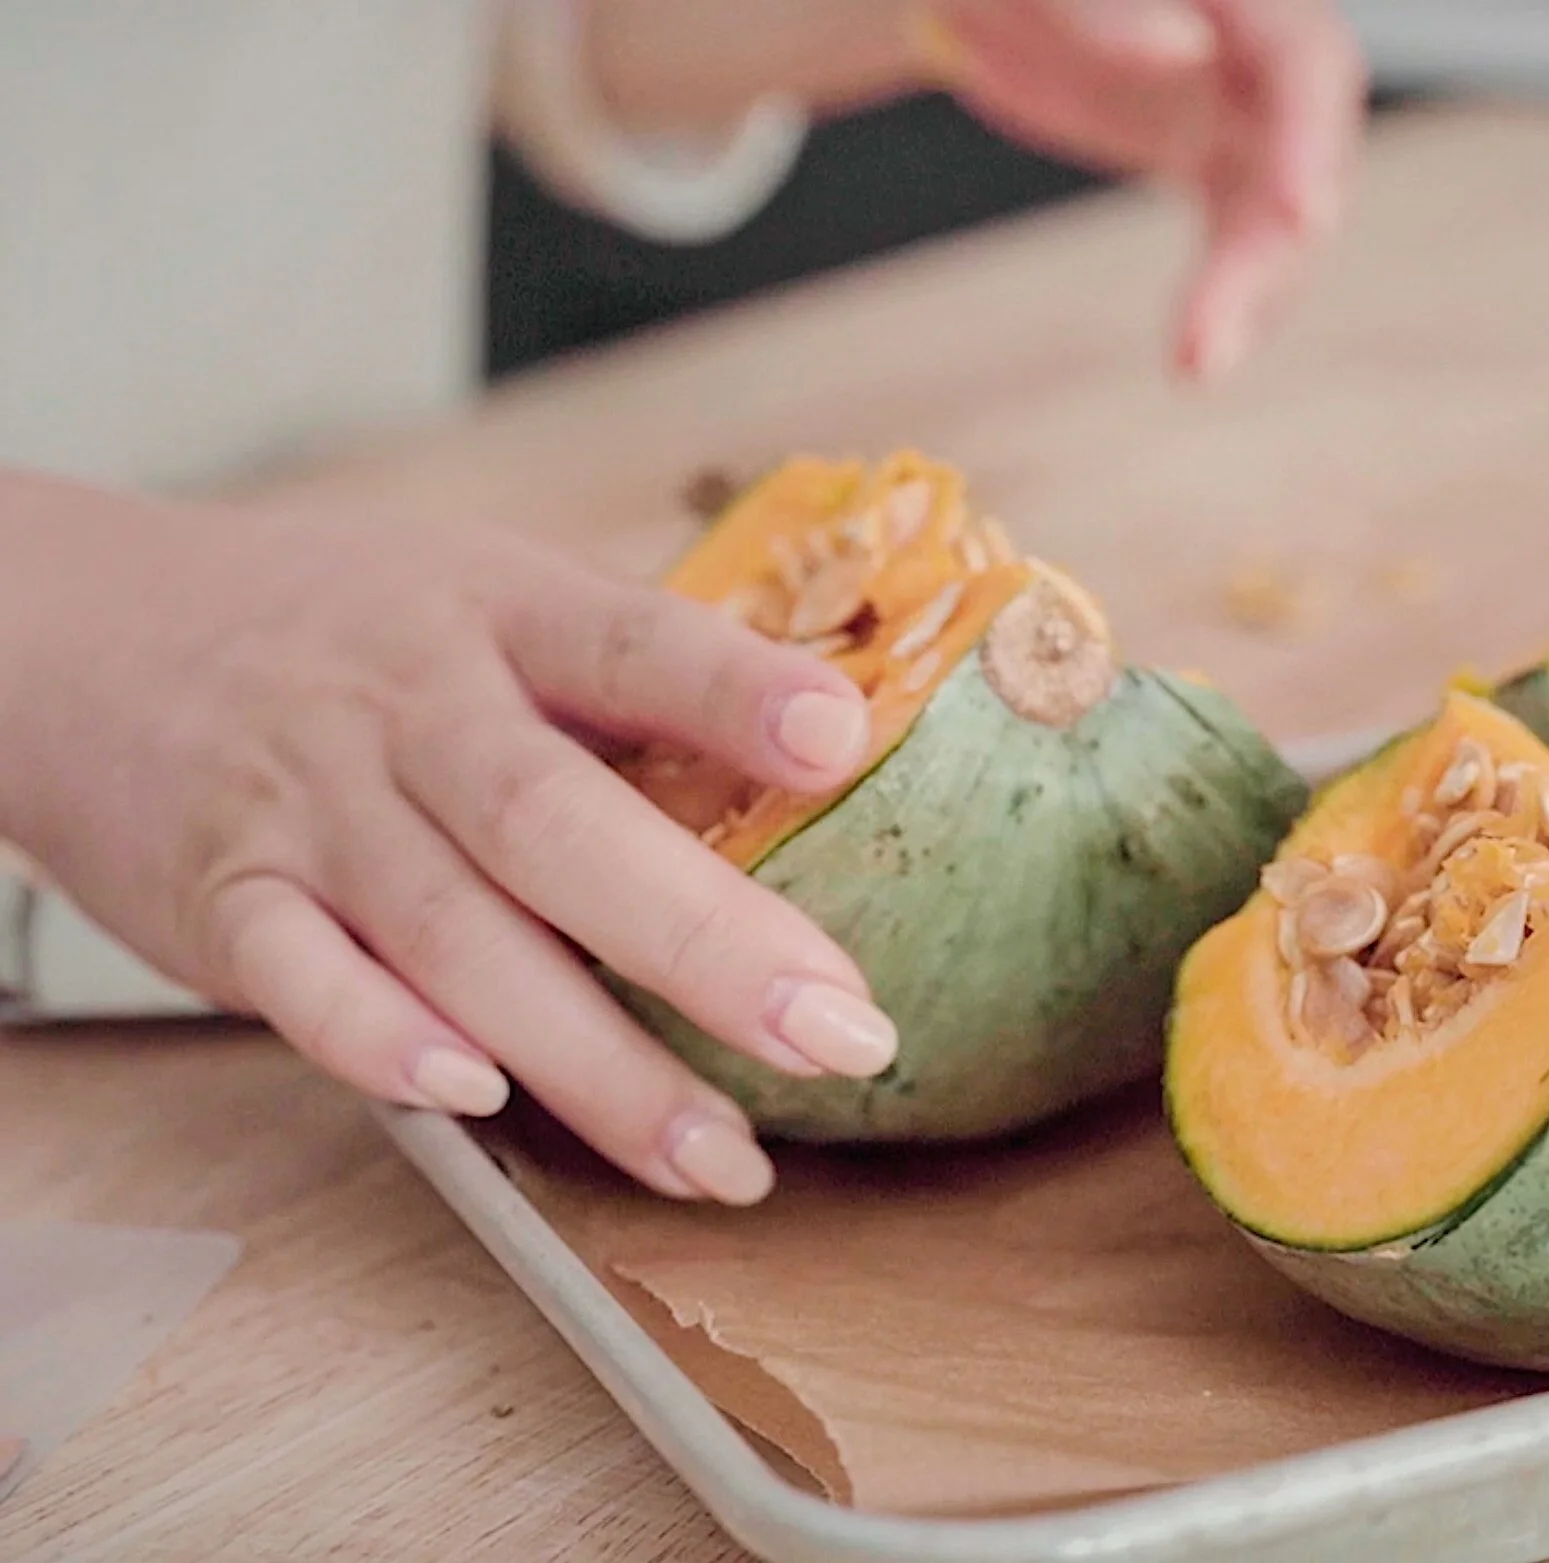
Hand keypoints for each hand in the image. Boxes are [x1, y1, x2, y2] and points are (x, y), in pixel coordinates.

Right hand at [0, 471, 898, 1204]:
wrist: (94, 636)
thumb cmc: (358, 634)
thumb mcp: (498, 597)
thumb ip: (642, 680)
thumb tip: (845, 756)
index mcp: (503, 612)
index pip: (630, 643)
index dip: (735, 692)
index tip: (839, 742)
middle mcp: (410, 707)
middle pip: (559, 826)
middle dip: (708, 943)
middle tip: (842, 1035)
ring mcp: (311, 806)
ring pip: (459, 938)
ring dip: (597, 1064)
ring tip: (722, 1155)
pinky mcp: (224, 898)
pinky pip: (298, 977)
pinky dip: (379, 1038)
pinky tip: (477, 1100)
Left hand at [914, 0, 1367, 379]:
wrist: (982, 3)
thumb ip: (1108, 6)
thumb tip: (1180, 46)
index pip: (1305, 63)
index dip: (1312, 141)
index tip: (1305, 215)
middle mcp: (1263, 51)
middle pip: (1303, 159)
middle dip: (1271, 252)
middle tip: (1221, 335)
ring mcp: (1245, 111)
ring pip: (1275, 216)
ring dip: (1246, 297)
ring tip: (1198, 368)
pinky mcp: (1216, 160)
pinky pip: (1241, 238)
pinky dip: (1222, 299)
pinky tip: (1194, 360)